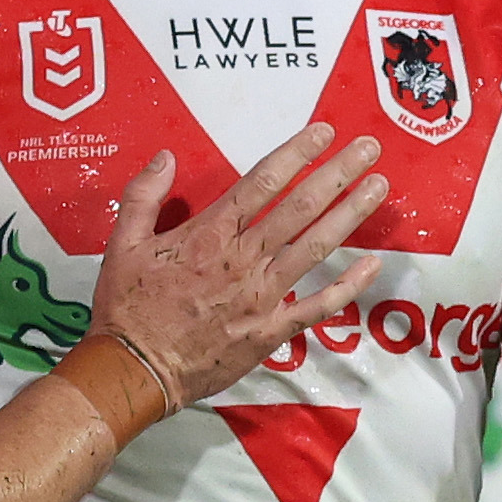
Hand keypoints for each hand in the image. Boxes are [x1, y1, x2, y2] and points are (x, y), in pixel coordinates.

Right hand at [91, 122, 387, 403]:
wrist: (135, 370)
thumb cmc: (127, 307)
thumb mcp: (122, 244)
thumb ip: (143, 197)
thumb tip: (165, 157)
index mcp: (208, 235)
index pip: (261, 183)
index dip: (296, 153)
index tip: (324, 132)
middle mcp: (243, 260)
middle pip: (299, 207)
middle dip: (338, 173)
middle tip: (368, 148)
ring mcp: (262, 296)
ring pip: (315, 247)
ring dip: (350, 214)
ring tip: (379, 187)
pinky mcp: (270, 331)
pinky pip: (317, 306)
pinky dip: (347, 286)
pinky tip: (372, 265)